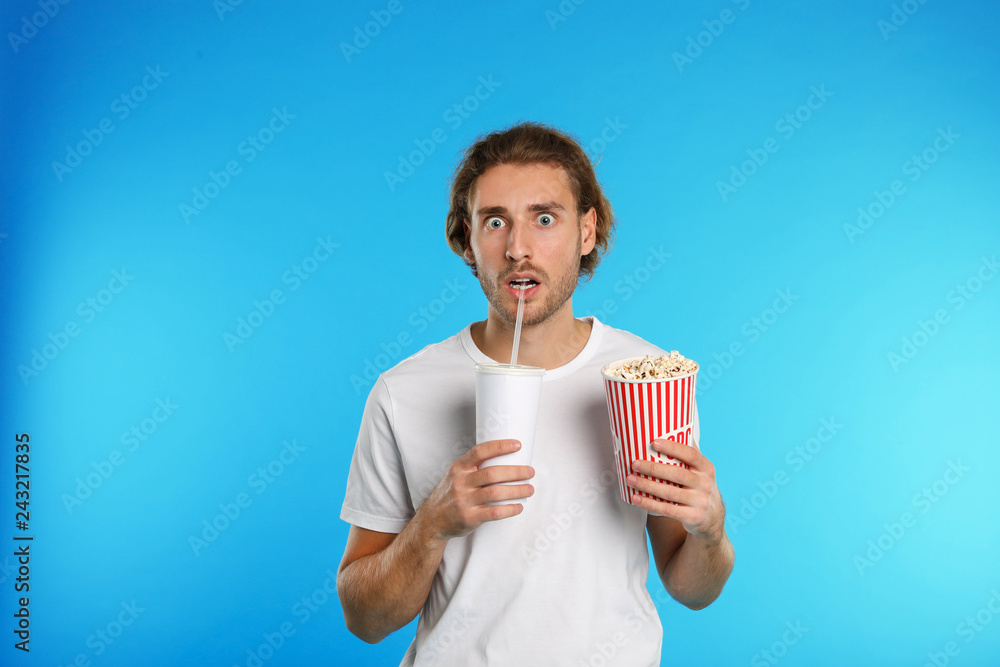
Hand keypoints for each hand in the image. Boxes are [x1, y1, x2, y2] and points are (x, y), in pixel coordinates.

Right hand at [420, 439, 534, 541]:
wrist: (433, 520)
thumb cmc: (451, 494)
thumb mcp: (456, 475)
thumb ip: (475, 467)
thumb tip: (506, 458)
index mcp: (459, 467)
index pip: (480, 451)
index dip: (500, 446)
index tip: (518, 445)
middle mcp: (460, 482)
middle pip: (493, 473)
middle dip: (516, 472)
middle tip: (530, 471)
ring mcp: (464, 500)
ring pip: (496, 492)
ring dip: (517, 490)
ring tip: (529, 489)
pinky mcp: (469, 517)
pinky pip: (495, 512)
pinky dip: (510, 509)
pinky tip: (518, 506)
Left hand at [627, 438, 724, 539]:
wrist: (712, 517)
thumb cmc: (699, 486)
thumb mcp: (700, 470)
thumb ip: (688, 453)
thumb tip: (671, 429)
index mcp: (706, 468)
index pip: (690, 454)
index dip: (672, 447)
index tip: (654, 442)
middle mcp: (705, 484)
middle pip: (677, 474)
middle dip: (653, 468)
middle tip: (634, 463)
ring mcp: (700, 501)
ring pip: (670, 493)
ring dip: (647, 485)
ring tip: (630, 479)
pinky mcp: (692, 517)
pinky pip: (667, 509)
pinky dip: (649, 504)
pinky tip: (636, 498)